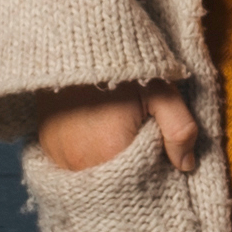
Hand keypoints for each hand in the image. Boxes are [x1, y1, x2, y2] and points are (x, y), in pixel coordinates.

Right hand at [33, 85, 203, 172]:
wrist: (75, 44)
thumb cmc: (122, 69)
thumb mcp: (161, 92)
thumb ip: (179, 130)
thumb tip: (187, 165)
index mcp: (112, 152)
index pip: (139, 186)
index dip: (153, 177)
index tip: (162, 162)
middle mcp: (80, 163)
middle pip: (113, 187)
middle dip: (130, 176)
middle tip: (140, 149)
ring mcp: (58, 157)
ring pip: (89, 179)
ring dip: (105, 170)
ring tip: (116, 146)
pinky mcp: (45, 148)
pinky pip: (69, 168)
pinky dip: (84, 162)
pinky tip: (95, 143)